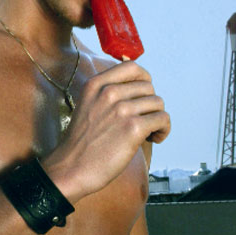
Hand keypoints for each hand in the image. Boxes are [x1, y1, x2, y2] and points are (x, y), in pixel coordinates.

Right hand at [45, 61, 169, 201]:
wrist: (72, 168)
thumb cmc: (82, 141)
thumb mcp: (88, 104)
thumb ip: (107, 92)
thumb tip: (139, 85)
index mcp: (96, 84)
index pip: (132, 67)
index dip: (144, 79)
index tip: (143, 94)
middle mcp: (109, 92)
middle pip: (148, 87)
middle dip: (150, 104)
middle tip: (142, 120)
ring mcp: (122, 109)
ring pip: (158, 103)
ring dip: (157, 118)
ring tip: (148, 132)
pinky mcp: (133, 128)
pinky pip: (163, 119)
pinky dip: (163, 130)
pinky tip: (153, 139)